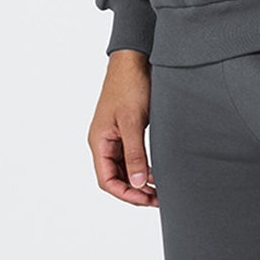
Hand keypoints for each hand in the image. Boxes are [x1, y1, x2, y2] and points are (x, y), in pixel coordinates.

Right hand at [91, 50, 157, 204]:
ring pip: (124, 169)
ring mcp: (114, 137)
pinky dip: (142, 168)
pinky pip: (131, 157)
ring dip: (139, 181)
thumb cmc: (129, 86)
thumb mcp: (133, 122)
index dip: (125, 194)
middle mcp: (104, 142)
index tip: (146, 199)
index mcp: (99, 141)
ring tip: (160, 190)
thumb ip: (135, 154)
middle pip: (115, 178)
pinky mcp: (126, 131)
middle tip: (158, 199)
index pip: (107, 180)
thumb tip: (137, 183)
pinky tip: (156, 173)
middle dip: (135, 191)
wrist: (134, 60)